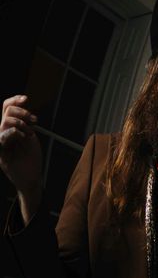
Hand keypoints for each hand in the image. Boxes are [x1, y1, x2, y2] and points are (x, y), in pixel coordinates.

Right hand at [0, 95, 44, 214]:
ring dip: (20, 123)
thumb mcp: (30, 137)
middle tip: (34, 120)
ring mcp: (2, 144)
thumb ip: (26, 125)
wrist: (31, 178)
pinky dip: (14, 133)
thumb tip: (27, 111)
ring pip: (3, 123)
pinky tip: (23, 136)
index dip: (14, 101)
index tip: (26, 99)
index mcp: (10, 129)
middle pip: (6, 113)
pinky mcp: (3, 154)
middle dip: (21, 112)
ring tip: (29, 132)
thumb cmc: (31, 159)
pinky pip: (2, 139)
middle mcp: (4, 134)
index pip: (6, 109)